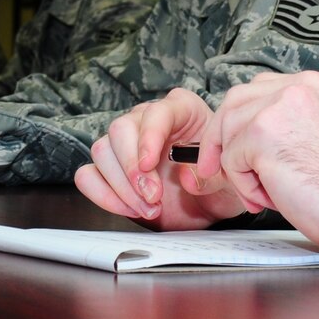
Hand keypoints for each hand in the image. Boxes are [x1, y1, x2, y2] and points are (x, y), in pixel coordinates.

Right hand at [75, 88, 244, 229]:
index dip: (149, 138)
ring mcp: (126, 144)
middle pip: (121, 129)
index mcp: (182, 110)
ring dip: (121, 186)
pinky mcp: (111, 169)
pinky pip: (88, 175)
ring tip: (148, 207)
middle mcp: (148, 121)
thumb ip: (212, 175)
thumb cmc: (221, 181)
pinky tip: (128, 208)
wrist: (210, 203)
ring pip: (102, 151)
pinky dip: (103, 194)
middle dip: (132, 168)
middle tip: (152, 197)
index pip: (155, 113)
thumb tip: (185, 176)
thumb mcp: (230, 178)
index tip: (148, 165)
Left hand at [196, 71, 318, 256]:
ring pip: (229, 129)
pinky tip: (270, 196)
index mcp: (318, 85)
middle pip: (237, 99)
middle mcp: (300, 86)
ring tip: (264, 191)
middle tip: (216, 167)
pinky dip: (243, 184)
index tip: (232, 145)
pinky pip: (231, 158)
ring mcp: (280, 104)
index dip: (241, 120)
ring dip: (238, 166)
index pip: (261, 89)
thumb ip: (291, 124)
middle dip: (222, 136)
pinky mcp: (263, 130)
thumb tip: (247, 135)